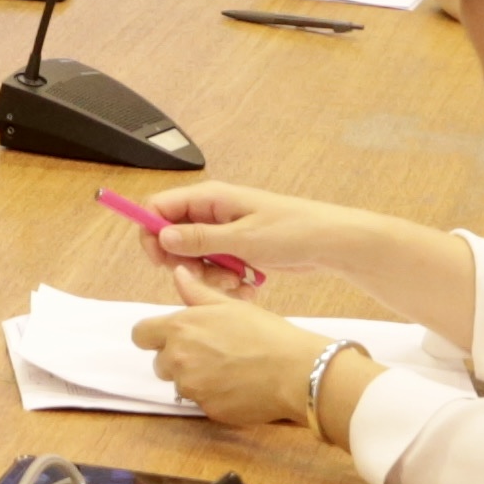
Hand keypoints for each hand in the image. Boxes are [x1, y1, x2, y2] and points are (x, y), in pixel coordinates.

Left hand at [135, 301, 333, 429]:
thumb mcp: (229, 305)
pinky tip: (238, 386)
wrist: (294, 371)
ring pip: (180, 384)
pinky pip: (201, 402)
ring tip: (228, 369)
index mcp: (179, 328)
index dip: (153, 336)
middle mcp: (178, 359)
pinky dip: (214, 396)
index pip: (140, 335)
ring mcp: (192, 388)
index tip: (170, 337)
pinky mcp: (208, 410)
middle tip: (210, 352)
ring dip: (196, 378)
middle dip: (177, 358)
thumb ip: (196, 293)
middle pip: (160, 362)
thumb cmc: (265, 333)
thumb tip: (178, 274)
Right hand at [143, 180, 409, 294]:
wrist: (330, 243)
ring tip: (235, 282)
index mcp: (210, 198)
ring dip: (208, 275)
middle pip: (172, 236)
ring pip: (194, 257)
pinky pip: (215, 267)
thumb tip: (161, 236)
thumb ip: (199, 238)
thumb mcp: (243, 238)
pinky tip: (247, 285)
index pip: (159, 207)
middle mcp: (212, 212)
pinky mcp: (237, 250)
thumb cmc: (291, 231)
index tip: (162, 260)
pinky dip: (225, 280)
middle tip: (204, 276)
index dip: (152, 233)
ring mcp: (225, 232)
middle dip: (184, 262)